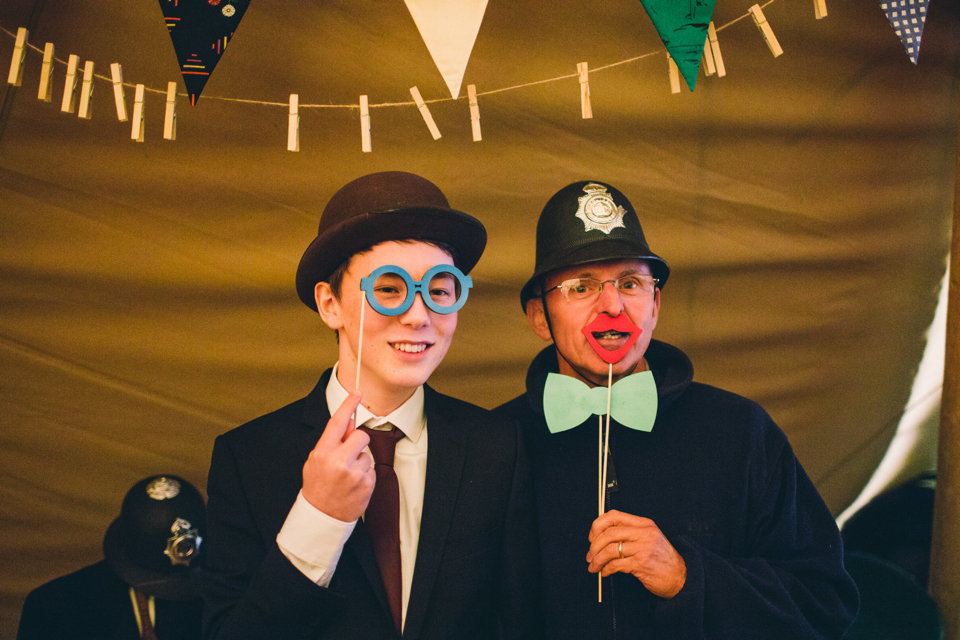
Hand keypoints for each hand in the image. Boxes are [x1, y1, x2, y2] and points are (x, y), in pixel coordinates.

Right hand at [301, 391, 374, 521]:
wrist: (322, 516)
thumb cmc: (317, 486)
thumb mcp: (316, 460)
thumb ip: (332, 441)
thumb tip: (349, 422)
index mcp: (323, 452)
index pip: (338, 422)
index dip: (348, 405)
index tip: (357, 392)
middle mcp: (339, 461)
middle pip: (361, 436)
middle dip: (357, 442)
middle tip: (348, 455)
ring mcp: (354, 473)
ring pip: (367, 454)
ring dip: (360, 462)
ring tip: (347, 476)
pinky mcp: (366, 484)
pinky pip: (371, 469)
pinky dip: (364, 475)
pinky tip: (353, 485)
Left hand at [586, 510, 686, 597]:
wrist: (680, 577)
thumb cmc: (661, 559)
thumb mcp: (648, 538)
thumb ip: (629, 533)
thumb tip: (600, 537)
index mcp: (644, 524)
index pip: (614, 516)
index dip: (598, 525)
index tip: (592, 537)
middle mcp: (644, 533)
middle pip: (609, 533)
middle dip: (594, 546)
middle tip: (590, 555)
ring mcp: (643, 548)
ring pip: (610, 550)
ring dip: (597, 560)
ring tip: (594, 566)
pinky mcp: (642, 564)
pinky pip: (616, 565)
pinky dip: (606, 569)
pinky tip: (605, 573)